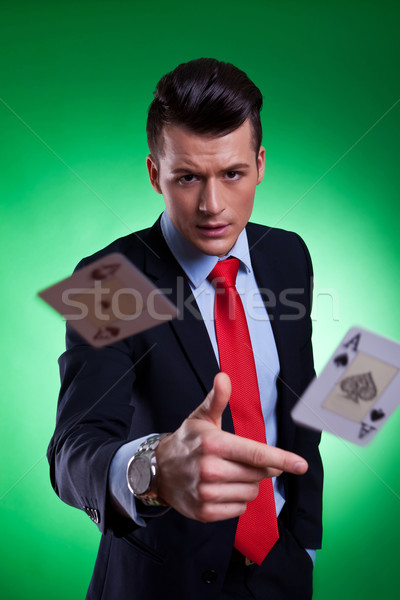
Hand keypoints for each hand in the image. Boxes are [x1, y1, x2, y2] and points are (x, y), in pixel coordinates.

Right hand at [155, 372, 307, 521]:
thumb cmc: (187, 441)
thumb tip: (224, 377)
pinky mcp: (205, 512)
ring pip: (251, 492)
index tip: (301, 465)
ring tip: (228, 473)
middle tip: (239, 459)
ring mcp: (207, 493)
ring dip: (247, 484)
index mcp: (213, 444)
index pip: (255, 454)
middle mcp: (210, 469)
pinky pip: (240, 509)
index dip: (282, 459)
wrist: (158, 471)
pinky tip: (222, 488)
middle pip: (258, 474)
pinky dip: (237, 499)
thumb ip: (217, 399)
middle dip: (258, 467)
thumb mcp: (201, 417)